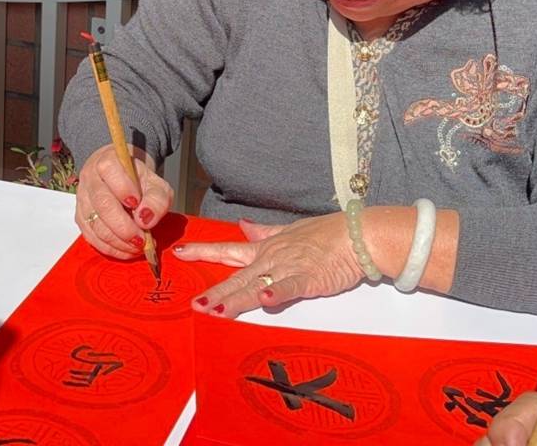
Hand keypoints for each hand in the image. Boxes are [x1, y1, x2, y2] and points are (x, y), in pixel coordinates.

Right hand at [74, 144, 171, 259]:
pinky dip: (110, 248)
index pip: (109, 170)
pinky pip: (91, 237)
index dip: (124, 189)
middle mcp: (90, 178)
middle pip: (102, 203)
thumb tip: (146, 219)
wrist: (123, 178)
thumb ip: (157, 198)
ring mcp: (82, 198)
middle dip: (124, 227)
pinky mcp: (80, 217)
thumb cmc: (138, 180)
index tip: (139, 204)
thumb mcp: (156, 183)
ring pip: (95, 223)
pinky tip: (126, 249)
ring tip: (138, 246)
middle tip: (142, 239)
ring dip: (118, 241)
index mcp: (107, 160)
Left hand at [175, 215, 363, 316]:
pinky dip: (277, 293)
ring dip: (236, 299)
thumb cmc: (326, 234)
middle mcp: (271, 259)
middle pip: (237, 277)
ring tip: (216, 312)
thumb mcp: (288, 231)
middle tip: (195, 305)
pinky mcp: (308, 279)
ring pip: (256, 285)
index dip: (203, 251)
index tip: (180, 252)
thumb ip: (264, 232)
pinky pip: (290, 287)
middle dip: (215, 292)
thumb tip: (242, 225)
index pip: (229, 250)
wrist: (356, 234)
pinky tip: (264, 300)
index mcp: (266, 248)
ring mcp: (288, 268)